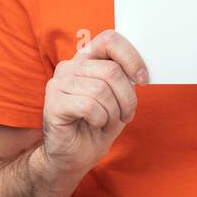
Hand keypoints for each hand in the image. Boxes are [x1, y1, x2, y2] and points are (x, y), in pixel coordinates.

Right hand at [41, 29, 147, 175]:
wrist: (75, 156)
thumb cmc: (98, 125)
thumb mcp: (119, 98)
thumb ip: (126, 78)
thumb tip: (142, 69)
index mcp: (87, 59)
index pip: (110, 40)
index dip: (131, 58)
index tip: (144, 79)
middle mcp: (70, 66)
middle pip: (112, 71)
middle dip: (127, 98)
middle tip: (125, 114)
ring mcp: (58, 83)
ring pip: (101, 90)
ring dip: (112, 113)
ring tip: (106, 122)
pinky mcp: (53, 102)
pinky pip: (88, 105)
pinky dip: (99, 119)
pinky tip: (94, 124)